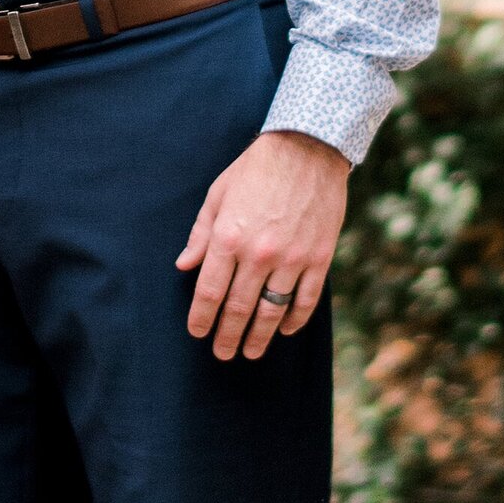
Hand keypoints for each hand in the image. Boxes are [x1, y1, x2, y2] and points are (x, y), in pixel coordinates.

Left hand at [176, 129, 347, 360]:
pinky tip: (284, 331)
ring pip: (271, 311)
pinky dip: (294, 320)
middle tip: (222, 353)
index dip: (201, 318)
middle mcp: (258, 254)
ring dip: (259, 337)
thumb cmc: (255, 170)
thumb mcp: (218, 195)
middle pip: (239, 308)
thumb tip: (184, 266)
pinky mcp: (319, 258)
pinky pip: (306, 300)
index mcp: (228, 238)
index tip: (197, 333)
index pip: (209, 292)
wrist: (307, 149)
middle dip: (228, 336)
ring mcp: (292, 259)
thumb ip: (201, 234)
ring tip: (250, 352)